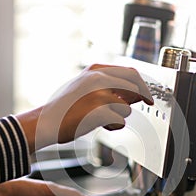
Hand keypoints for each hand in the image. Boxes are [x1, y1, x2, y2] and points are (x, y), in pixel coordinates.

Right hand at [17, 64, 152, 152]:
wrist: (46, 121)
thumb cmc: (65, 106)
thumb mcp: (84, 86)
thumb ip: (107, 86)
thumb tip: (132, 93)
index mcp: (96, 69)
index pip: (130, 72)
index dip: (143, 84)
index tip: (149, 93)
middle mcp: (99, 79)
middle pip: (135, 87)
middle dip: (142, 97)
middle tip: (148, 103)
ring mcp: (100, 95)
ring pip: (127, 108)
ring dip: (119, 116)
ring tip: (103, 118)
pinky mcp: (100, 112)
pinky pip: (120, 122)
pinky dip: (113, 126)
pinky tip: (100, 125)